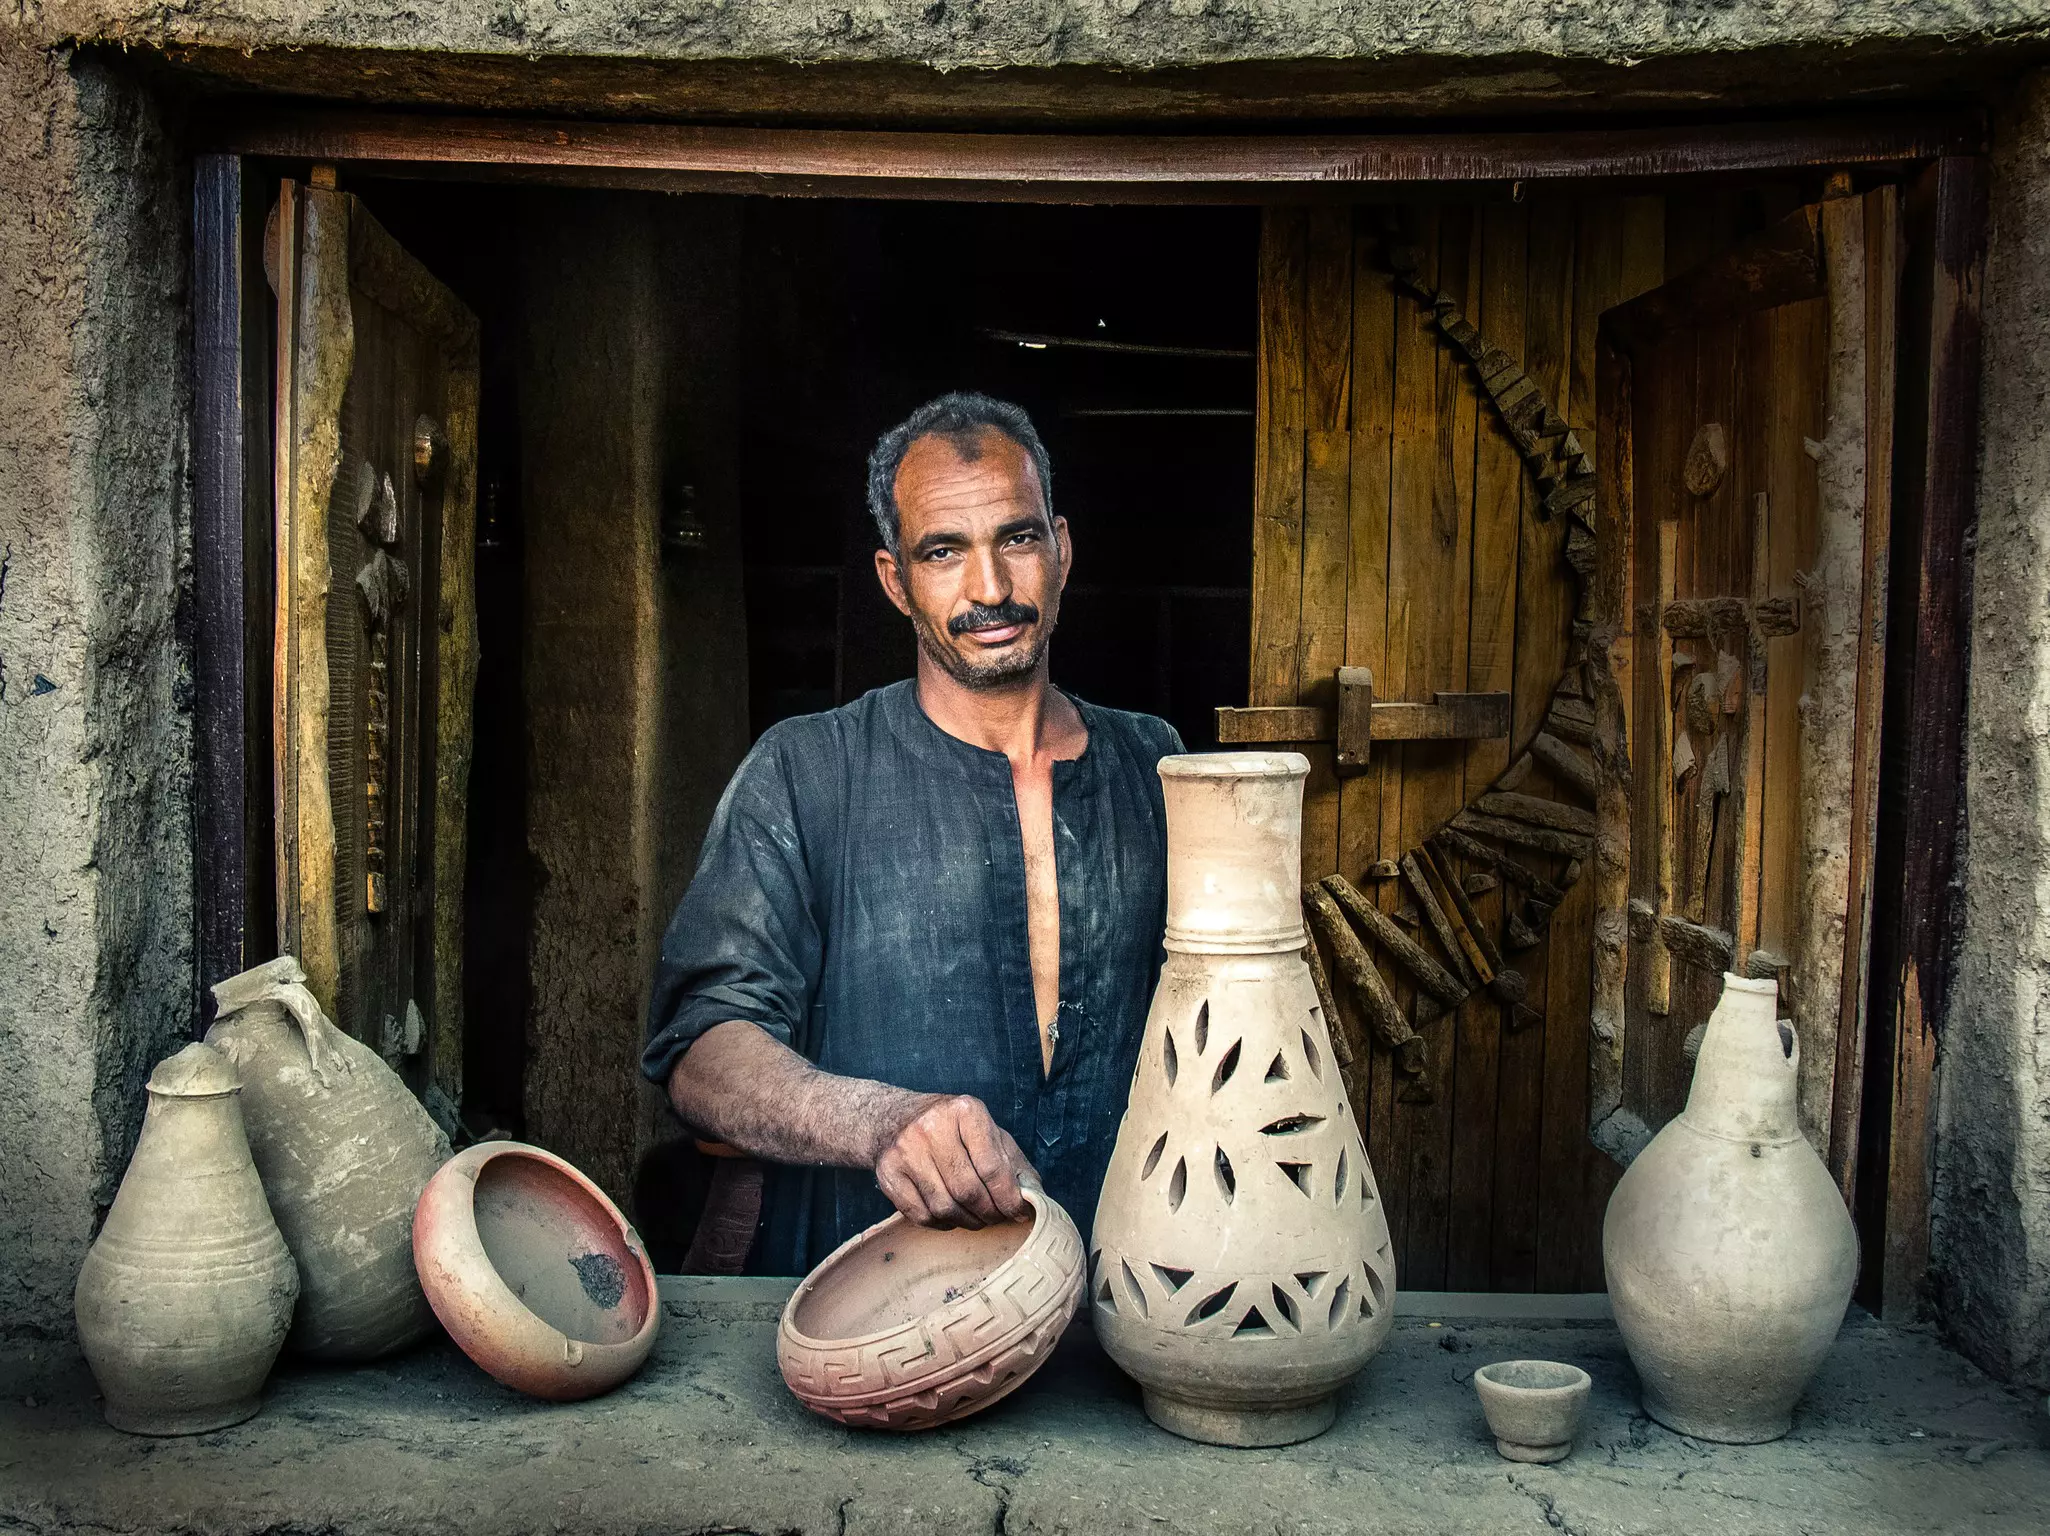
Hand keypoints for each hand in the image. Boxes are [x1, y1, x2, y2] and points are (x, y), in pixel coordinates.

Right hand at [874, 1094, 1036, 1229]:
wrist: (894, 1117)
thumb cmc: (952, 1128)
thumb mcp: (987, 1131)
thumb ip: (1013, 1162)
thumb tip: (1034, 1198)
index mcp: (965, 1112)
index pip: (992, 1167)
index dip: (1009, 1198)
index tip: (1019, 1213)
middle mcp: (932, 1127)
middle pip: (968, 1190)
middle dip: (990, 1212)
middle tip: (998, 1217)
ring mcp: (905, 1151)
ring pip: (945, 1207)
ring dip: (968, 1221)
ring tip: (978, 1218)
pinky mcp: (888, 1173)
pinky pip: (921, 1215)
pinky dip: (943, 1224)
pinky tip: (953, 1216)